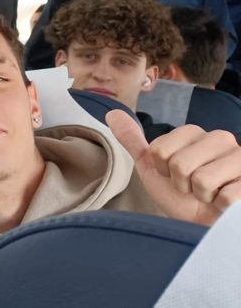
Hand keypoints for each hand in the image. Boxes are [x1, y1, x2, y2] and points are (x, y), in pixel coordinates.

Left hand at [108, 109, 240, 225]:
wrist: (204, 227)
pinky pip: (227, 196)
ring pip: (202, 179)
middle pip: (180, 164)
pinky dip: (222, 207)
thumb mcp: (152, 168)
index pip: (160, 150)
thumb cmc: (182, 198)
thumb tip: (112, 112)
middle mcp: (222, 139)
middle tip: (194, 189)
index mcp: (196, 133)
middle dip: (182, 185)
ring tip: (211, 196)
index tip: (175, 177)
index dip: (162, 170)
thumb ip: (134, 141)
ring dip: (202, 196)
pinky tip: (227, 203)